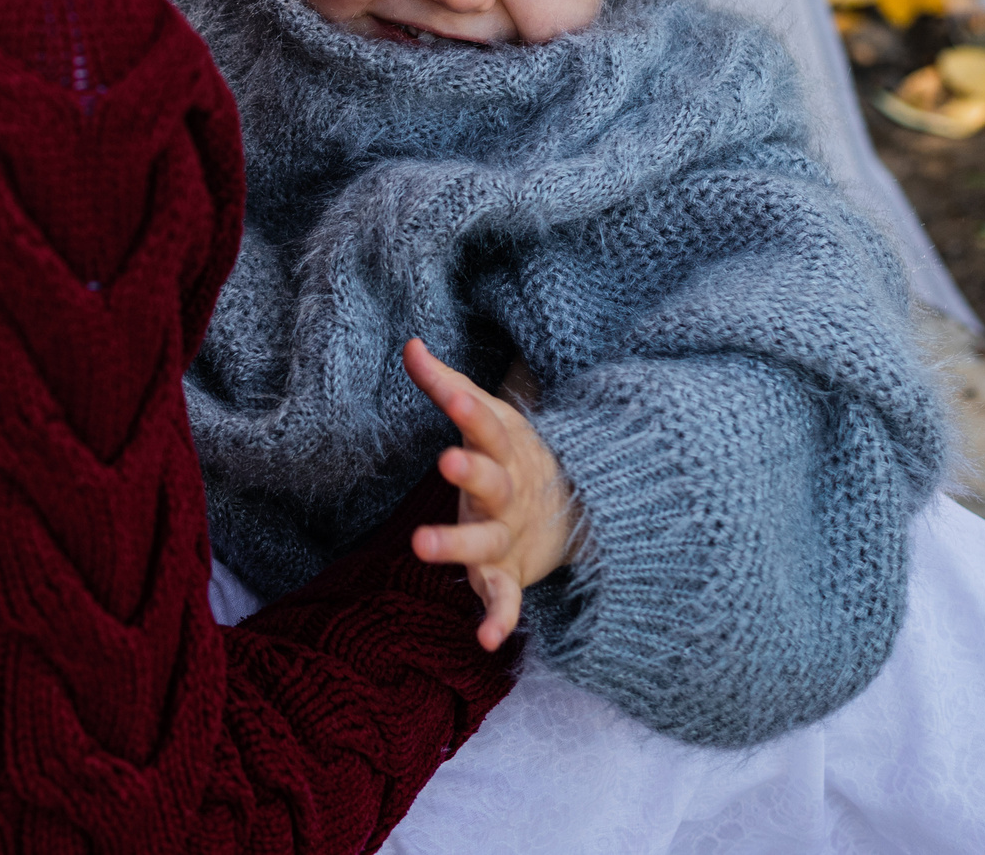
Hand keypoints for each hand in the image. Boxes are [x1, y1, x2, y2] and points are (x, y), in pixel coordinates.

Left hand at [403, 338, 576, 651]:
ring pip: (484, 541)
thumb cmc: (512, 454)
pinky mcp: (508, 575)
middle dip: (471, 472)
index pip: (484, 422)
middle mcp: (506, 492)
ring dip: (456, 544)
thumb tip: (409, 343)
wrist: (575, 508)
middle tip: (447, 461)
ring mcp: (508, 535)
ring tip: (420, 545)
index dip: (464, 404)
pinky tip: (486, 640)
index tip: (449, 388)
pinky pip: (506, 600)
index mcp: (502, 450)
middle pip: (489, 480)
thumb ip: (445, 383)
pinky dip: (499, 619)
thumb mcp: (486, 415)